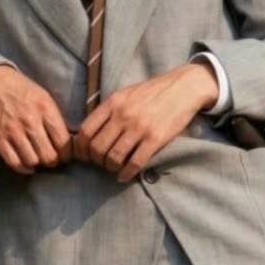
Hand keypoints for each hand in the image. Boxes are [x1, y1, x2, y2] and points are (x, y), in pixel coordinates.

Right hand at [0, 65, 72, 174]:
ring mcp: (13, 130)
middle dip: (53, 162)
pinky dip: (23, 168)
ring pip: (32, 161)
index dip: (67, 154)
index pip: (63, 142)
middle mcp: (30, 121)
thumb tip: (67, 141)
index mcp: (45, 109)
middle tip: (52, 160)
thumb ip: (55, 118)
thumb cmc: (22, 90)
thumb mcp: (44, 97)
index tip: (65, 156)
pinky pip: (13, 161)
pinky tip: (27, 164)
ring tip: (39, 160)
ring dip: (38, 164)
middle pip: (48, 155)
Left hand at [74, 62, 217, 182]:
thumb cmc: (152, 92)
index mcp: (113, 103)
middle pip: (97, 147)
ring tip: (113, 168)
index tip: (84, 156)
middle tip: (100, 164)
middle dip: (96, 161)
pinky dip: (126, 174)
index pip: (86, 131)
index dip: (81, 148)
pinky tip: (124, 176)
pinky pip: (135, 163)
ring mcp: (139, 127)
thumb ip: (108, 110)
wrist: (183, 88)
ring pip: (114, 157)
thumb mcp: (125, 94)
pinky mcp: (155, 139)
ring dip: (110, 168)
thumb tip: (89, 132)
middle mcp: (123, 115)